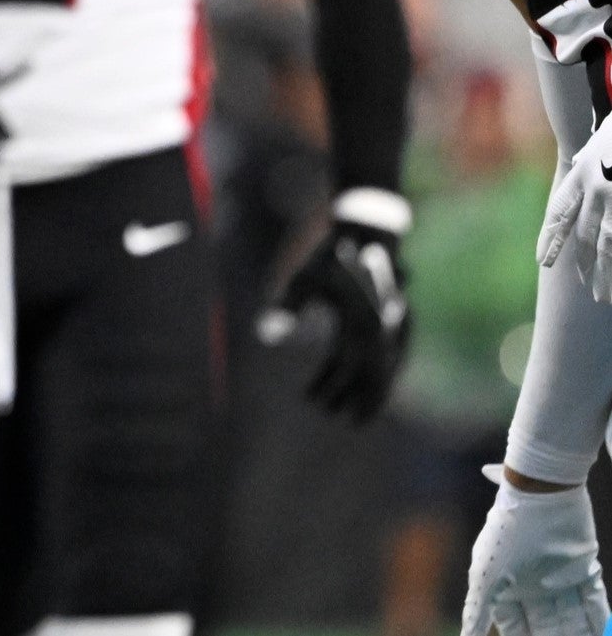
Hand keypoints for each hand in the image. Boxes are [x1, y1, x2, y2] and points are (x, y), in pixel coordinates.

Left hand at [268, 189, 410, 422]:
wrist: (364, 233)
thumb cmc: (330, 258)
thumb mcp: (304, 280)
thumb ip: (286, 309)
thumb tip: (264, 336)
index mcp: (366, 325)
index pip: (361, 371)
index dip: (346, 393)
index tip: (328, 409)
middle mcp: (382, 330)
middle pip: (371, 375)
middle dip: (354, 397)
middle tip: (335, 417)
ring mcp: (385, 326)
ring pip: (371, 366)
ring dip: (354, 386)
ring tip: (329, 404)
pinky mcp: (380, 321)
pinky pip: (372, 354)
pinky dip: (356, 369)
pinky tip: (335, 378)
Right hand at [463, 465, 607, 635]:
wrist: (541, 494)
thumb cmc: (507, 533)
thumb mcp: (486, 575)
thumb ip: (477, 610)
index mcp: (505, 585)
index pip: (513, 623)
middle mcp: (531, 583)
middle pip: (544, 624)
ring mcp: (559, 577)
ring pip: (570, 617)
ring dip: (577, 633)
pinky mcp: (584, 568)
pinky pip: (594, 602)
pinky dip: (599, 621)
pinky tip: (603, 634)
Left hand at [541, 121, 611, 302]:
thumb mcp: (596, 139)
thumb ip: (585, 158)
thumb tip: (574, 158)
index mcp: (580, 177)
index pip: (560, 214)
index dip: (551, 239)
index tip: (542, 263)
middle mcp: (596, 191)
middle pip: (587, 238)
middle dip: (586, 267)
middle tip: (588, 293)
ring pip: (610, 244)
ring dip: (607, 274)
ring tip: (603, 297)